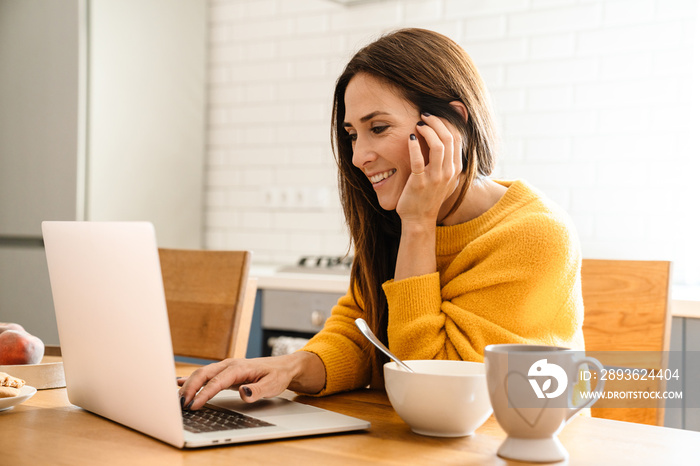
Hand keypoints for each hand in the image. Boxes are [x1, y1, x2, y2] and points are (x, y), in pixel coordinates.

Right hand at [178, 352, 323, 409]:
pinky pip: (205, 375)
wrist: (282, 366)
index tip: (194, 405)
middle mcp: (229, 365)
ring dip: (188, 385)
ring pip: (201, 374)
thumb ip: (258, 390)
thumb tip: (244, 392)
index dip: (204, 393)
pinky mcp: (224, 373)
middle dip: (190, 388)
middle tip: (180, 404)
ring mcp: (225, 368)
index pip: (217, 381)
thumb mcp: (272, 385)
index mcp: (239, 367)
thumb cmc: (277, 375)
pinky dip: (191, 379)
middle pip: (203, 374)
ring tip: (177, 399)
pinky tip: (179, 384)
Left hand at [396, 112, 462, 225]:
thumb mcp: (444, 178)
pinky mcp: (419, 183)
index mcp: (455, 168)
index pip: (457, 138)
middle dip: (437, 122)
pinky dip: (414, 146)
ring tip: (418, 124)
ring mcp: (435, 178)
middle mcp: (449, 172)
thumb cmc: (428, 196)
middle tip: (424, 115)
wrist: (419, 219)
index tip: (435, 116)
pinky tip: (409, 137)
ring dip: (428, 130)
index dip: (447, 122)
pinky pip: (418, 160)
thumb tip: (445, 139)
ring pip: (438, 146)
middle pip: (449, 138)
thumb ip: (446, 161)